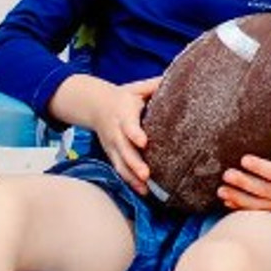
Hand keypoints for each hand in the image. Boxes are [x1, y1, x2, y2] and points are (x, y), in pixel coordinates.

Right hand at [51, 74, 160, 193]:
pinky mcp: (112, 154)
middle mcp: (116, 131)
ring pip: (121, 164)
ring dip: (132, 178)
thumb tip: (175, 78)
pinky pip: (120, 170)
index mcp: (123, 113)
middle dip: (134, 164)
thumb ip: (153, 86)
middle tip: (147, 175)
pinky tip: (143, 191)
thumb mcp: (136, 88)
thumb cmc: (123, 97)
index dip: (135, 133)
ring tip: (146, 189)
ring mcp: (112, 145)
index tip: (143, 142)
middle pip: (124, 150)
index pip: (128, 125)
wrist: (95, 105)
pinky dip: (130, 181)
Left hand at [218, 124, 270, 212]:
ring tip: (221, 190)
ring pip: (257, 204)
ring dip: (238, 198)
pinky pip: (256, 211)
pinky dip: (240, 207)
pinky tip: (226, 200)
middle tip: (227, 174)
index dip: (261, 167)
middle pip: (263, 190)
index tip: (244, 159)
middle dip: (244, 183)